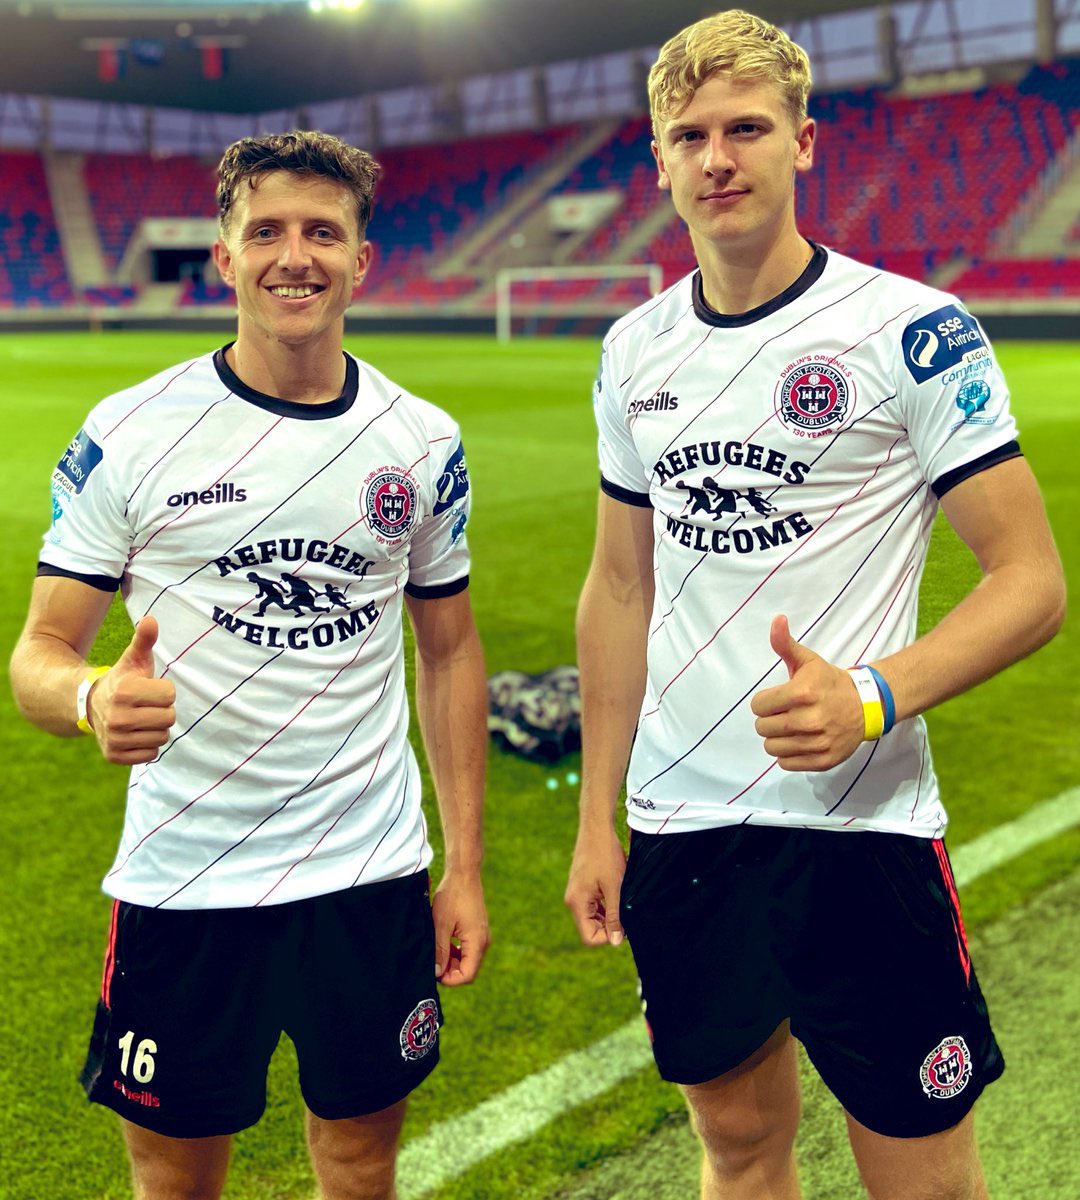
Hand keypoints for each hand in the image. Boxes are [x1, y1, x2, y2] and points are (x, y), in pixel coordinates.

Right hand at [87, 617, 175, 764]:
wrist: (90, 705)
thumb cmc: (123, 680)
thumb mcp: (133, 659)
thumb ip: (144, 640)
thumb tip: (151, 620)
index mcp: (125, 691)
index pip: (170, 695)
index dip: (163, 690)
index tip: (148, 688)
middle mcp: (118, 717)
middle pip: (169, 718)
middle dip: (162, 710)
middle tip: (145, 705)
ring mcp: (115, 739)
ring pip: (162, 737)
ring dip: (156, 728)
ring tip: (140, 719)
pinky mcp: (114, 756)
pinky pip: (151, 754)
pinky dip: (147, 746)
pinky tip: (135, 734)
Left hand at [431, 870, 488, 985]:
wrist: (464, 874)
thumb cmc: (452, 896)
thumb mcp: (441, 925)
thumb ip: (440, 951)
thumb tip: (437, 973)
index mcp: (477, 942)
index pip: (468, 975)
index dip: (451, 980)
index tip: (435, 973)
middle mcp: (483, 941)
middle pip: (469, 969)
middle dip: (450, 971)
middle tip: (433, 961)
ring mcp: (482, 935)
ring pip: (468, 960)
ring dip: (452, 961)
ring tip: (437, 951)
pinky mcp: (478, 930)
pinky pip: (468, 949)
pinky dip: (456, 952)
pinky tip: (444, 943)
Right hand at [565, 823, 626, 946]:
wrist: (597, 828)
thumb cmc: (605, 855)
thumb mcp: (615, 888)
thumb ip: (615, 916)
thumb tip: (616, 942)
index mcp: (577, 903)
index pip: (589, 937)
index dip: (608, 937)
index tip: (624, 925)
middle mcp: (573, 901)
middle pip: (591, 928)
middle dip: (610, 925)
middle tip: (627, 911)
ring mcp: (576, 893)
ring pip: (594, 917)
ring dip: (609, 914)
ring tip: (622, 899)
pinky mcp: (582, 887)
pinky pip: (594, 906)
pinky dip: (606, 905)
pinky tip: (617, 893)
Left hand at [750, 614, 863, 771]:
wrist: (867, 705)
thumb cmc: (828, 682)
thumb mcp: (808, 660)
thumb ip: (785, 643)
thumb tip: (776, 619)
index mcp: (802, 693)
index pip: (758, 706)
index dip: (764, 702)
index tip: (778, 699)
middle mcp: (810, 719)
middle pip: (762, 728)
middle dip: (769, 720)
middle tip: (785, 714)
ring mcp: (818, 742)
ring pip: (772, 748)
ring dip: (777, 739)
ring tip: (792, 728)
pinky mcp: (824, 760)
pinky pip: (786, 764)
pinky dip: (789, 755)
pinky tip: (800, 741)